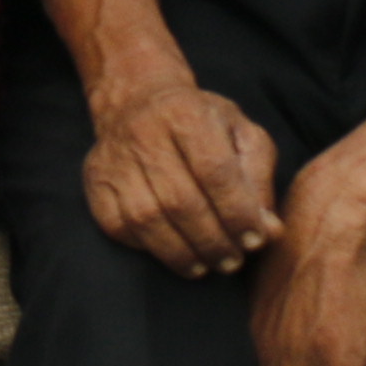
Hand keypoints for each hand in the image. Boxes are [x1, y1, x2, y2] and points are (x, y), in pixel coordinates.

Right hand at [81, 73, 280, 278]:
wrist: (137, 100)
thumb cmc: (200, 122)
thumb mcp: (240, 133)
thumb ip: (258, 179)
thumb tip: (269, 230)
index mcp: (187, 113)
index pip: (215, 172)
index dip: (237, 212)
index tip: (254, 240)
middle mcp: (145, 132)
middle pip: (181, 201)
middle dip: (213, 240)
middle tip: (232, 261)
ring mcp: (115, 159)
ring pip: (147, 219)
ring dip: (182, 252)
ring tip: (206, 265)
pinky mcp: (96, 182)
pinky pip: (119, 226)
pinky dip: (149, 248)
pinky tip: (174, 252)